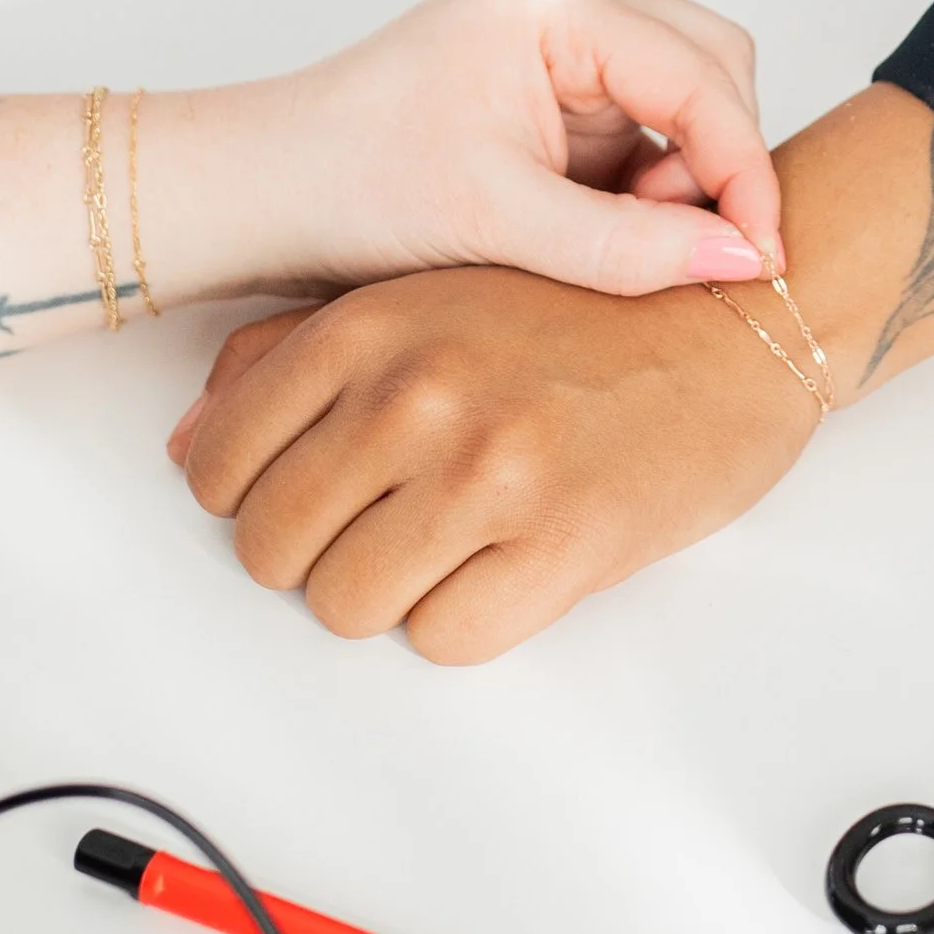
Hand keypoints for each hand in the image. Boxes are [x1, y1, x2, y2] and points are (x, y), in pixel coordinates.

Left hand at [169, 261, 810, 657]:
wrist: (736, 328)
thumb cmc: (585, 316)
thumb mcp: (427, 294)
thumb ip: (295, 355)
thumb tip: (197, 446)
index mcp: (373, 326)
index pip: (220, 464)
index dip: (250, 499)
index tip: (302, 495)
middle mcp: (420, 392)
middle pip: (271, 547)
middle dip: (314, 555)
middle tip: (381, 527)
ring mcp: (490, 470)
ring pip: (345, 605)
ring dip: (388, 593)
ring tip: (449, 543)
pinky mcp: (562, 543)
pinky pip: (443, 639)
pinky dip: (464, 620)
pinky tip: (504, 563)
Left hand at [181, 0, 783, 301]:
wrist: (258, 193)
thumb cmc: (349, 186)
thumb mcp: (500, 225)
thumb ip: (630, 246)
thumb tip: (743, 260)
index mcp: (554, 5)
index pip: (704, 78)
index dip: (745, 173)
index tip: (759, 259)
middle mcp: (564, 1)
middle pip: (712, 65)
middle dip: (719, 160)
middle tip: (687, 249)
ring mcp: (557, 39)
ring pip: (685, 94)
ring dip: (684, 173)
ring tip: (627, 245)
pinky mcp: (548, 85)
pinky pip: (640, 124)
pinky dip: (645, 183)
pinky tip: (605, 237)